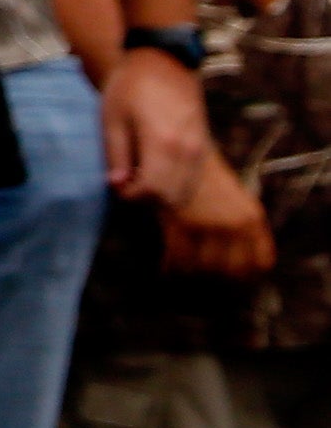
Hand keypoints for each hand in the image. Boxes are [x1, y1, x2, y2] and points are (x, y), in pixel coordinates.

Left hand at [105, 47, 217, 203]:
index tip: (115, 184)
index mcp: (163, 144)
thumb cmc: (131, 85)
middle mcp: (188, 152)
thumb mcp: (112, 117)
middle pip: (171, 199)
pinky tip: (153, 169)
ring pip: (184, 194)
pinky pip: (191, 181)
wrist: (164, 60)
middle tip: (124, 182)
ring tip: (136, 175)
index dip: (130, 196)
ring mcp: (200, 151)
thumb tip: (117, 185)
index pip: (152, 192)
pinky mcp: (203, 149)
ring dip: (160, 195)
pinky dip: (173, 186)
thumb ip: (116, 155)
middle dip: (145, 200)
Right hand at [161, 150, 278, 280]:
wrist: (175, 145)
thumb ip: (242, 228)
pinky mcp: (182, 222)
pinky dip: (170, 268)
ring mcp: (210, 223)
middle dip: (216, 281)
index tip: (231, 280)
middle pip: (232, 271)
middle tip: (200, 282)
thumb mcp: (235, 199)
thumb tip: (240, 266)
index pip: (261, 262)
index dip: (247, 276)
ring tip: (181, 276)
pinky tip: (165, 268)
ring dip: (192, 276)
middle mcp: (237, 224)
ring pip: (205, 269)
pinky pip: (179, 259)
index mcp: (252, 218)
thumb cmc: (201, 175)